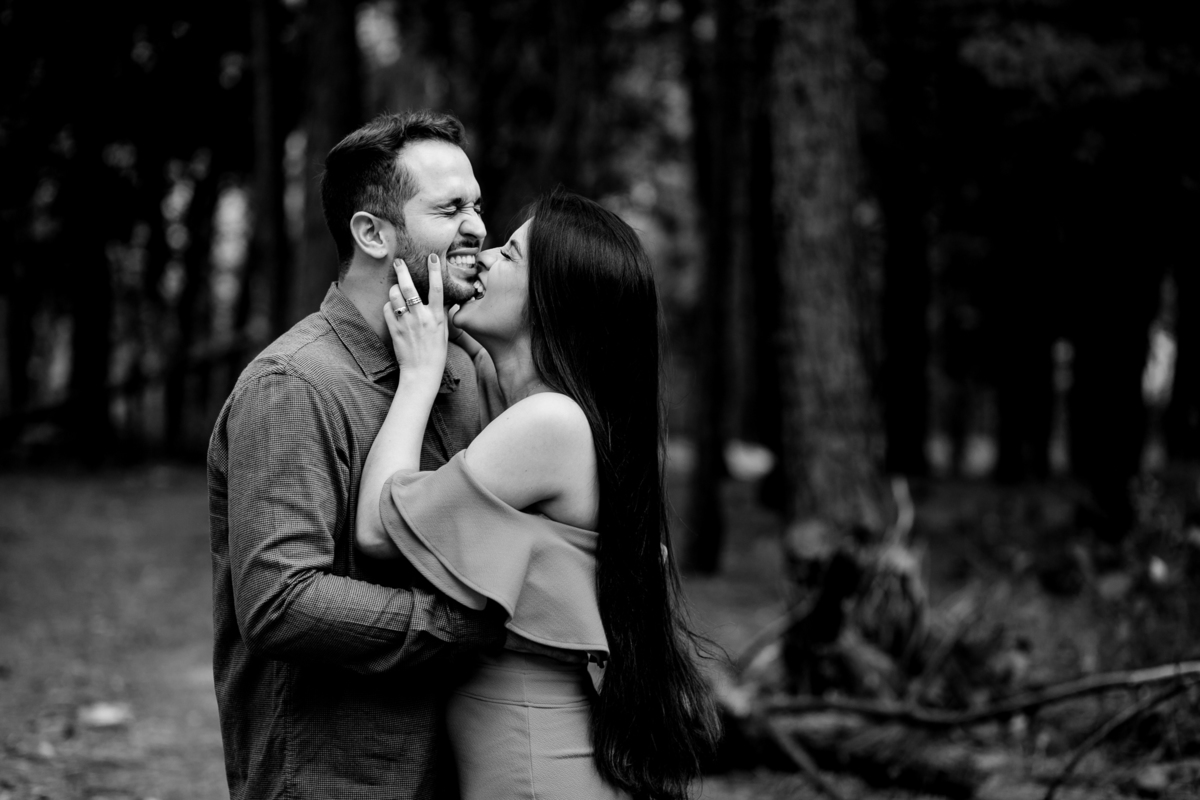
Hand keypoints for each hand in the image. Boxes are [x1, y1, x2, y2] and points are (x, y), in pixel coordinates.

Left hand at [383, 255, 446, 382]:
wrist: (421, 372)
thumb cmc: (436, 354)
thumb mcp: (444, 332)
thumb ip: (442, 314)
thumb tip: (444, 300)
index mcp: (436, 317)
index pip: (437, 288)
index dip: (435, 270)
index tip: (432, 257)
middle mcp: (421, 317)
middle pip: (410, 287)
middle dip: (403, 271)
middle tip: (398, 261)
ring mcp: (406, 323)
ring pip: (395, 296)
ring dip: (394, 289)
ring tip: (395, 288)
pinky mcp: (394, 330)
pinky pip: (387, 309)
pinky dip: (389, 306)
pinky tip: (393, 308)